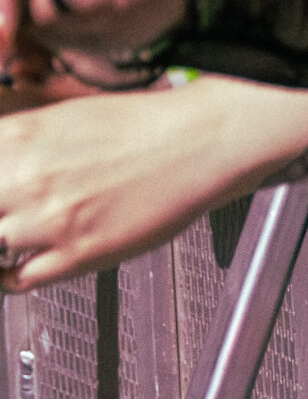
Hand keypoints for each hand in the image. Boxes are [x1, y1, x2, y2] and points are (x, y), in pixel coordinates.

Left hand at [0, 85, 224, 285]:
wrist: (197, 140)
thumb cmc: (142, 126)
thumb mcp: (66, 118)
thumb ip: (20, 144)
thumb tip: (2, 159)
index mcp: (22, 137)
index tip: (0, 192)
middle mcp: (29, 179)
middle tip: (8, 214)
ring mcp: (51, 220)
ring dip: (1, 244)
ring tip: (16, 236)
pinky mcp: (77, 255)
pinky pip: (19, 281)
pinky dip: (10, 277)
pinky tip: (21, 263)